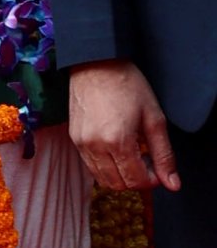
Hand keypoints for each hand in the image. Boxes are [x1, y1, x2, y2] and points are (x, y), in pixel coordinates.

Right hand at [66, 57, 179, 192]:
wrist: (96, 62)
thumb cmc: (127, 85)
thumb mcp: (154, 118)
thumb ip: (164, 154)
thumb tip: (172, 184)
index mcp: (118, 141)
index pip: (136, 181)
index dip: (152, 180)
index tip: (158, 168)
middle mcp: (96, 146)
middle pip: (118, 184)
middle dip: (136, 179)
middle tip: (146, 163)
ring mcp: (81, 143)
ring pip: (103, 179)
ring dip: (120, 175)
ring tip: (131, 156)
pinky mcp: (74, 138)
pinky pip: (90, 165)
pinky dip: (106, 167)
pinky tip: (116, 149)